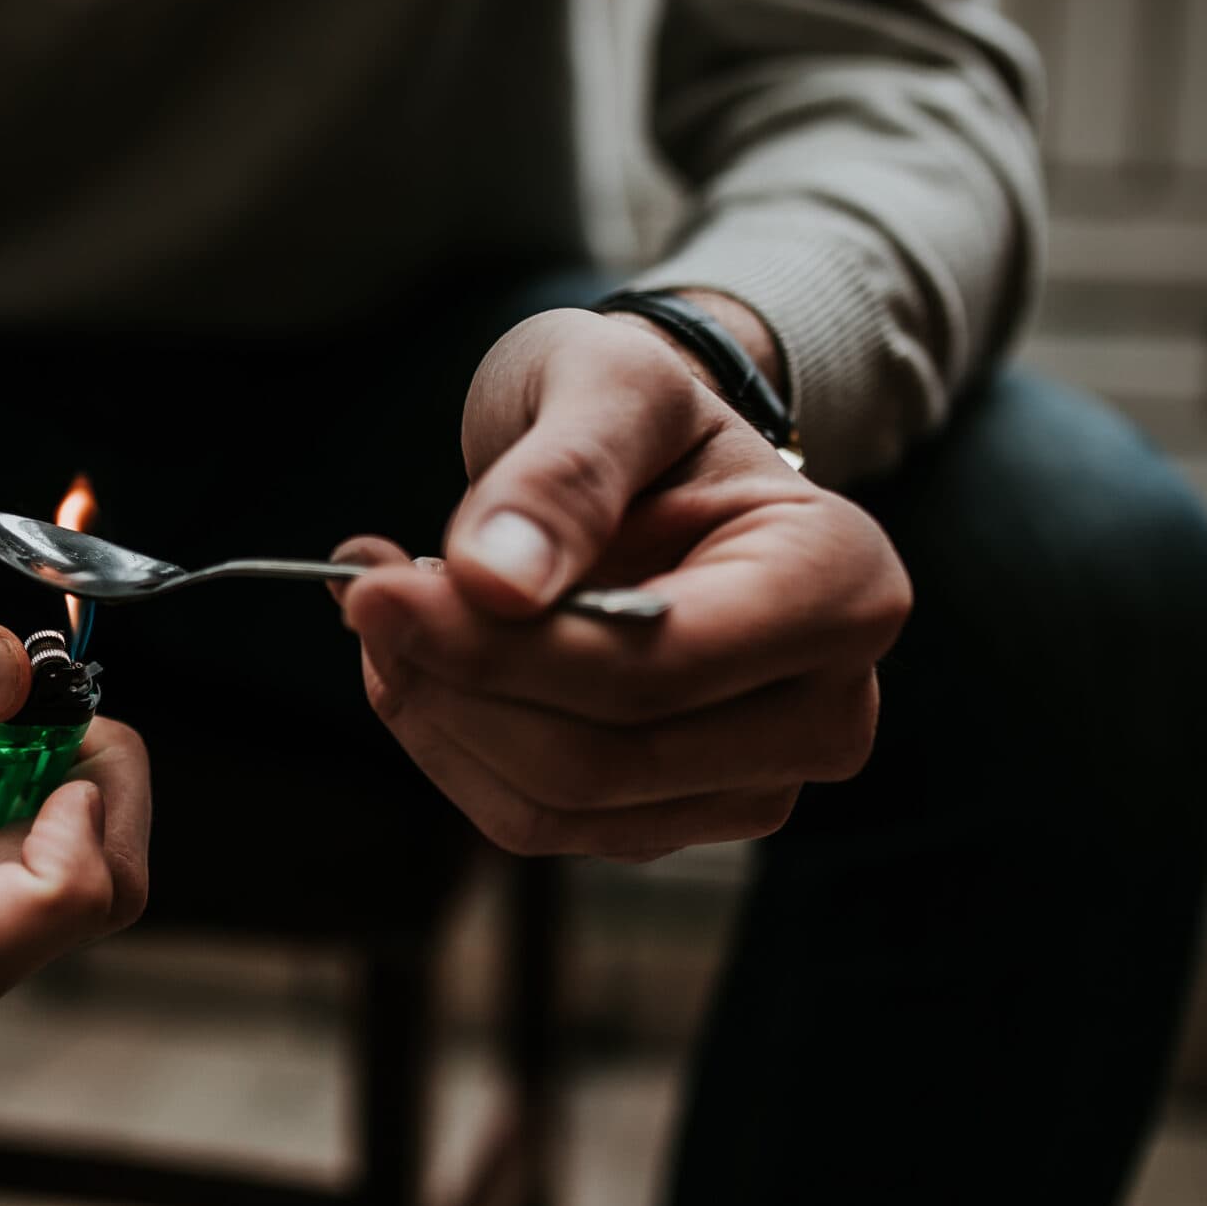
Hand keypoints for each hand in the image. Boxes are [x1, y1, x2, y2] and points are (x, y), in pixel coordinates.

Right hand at [0, 445, 149, 1026]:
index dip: (58, 879)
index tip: (66, 766)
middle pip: (32, 951)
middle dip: (96, 826)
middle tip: (67, 713)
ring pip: (50, 940)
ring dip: (87, 832)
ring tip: (33, 731)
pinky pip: (34, 919)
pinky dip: (63, 839)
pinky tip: (16, 767)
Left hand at [336, 306, 908, 861]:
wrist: (642, 457)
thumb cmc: (634, 412)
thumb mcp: (603, 384)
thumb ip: (561, 474)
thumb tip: (495, 583)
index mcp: (839, 587)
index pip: (652, 672)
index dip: (498, 650)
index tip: (373, 592)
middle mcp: (828, 708)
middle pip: (602, 759)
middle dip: (454, 682)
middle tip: (367, 592)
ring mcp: (757, 782)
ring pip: (556, 808)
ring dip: (439, 716)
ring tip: (392, 611)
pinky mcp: (676, 818)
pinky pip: (534, 821)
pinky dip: (452, 744)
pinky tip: (426, 659)